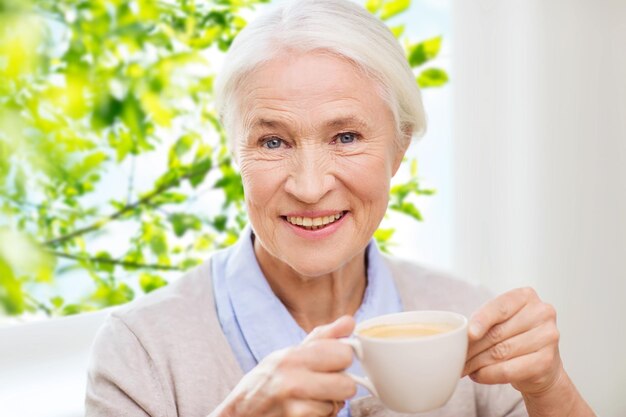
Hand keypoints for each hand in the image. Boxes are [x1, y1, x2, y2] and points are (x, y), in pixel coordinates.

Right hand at [212, 316, 356, 416]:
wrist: (242, 412)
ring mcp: (293, 408)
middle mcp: (292, 381)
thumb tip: (350, 322)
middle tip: (323, 384)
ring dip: (327, 405)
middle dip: (339, 387)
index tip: (333, 362)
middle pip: (348, 385)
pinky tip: (303, 412)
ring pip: (337, 406)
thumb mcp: (290, 353)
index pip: (343, 354)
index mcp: (293, 357)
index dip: (342, 360)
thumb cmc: (268, 380)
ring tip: (308, 399)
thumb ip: (323, 338)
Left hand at [463, 287, 563, 395]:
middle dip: (472, 347)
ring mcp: (548, 337)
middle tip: (456, 356)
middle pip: (498, 332)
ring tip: (464, 367)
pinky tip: (477, 375)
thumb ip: (484, 322)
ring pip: (501, 352)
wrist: (543, 365)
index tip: (468, 334)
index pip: (500, 307)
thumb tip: (459, 335)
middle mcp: (541, 313)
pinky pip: (509, 370)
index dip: (481, 320)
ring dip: (477, 362)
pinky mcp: (547, 361)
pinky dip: (488, 374)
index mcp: (526, 296)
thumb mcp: (501, 321)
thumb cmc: (515, 337)